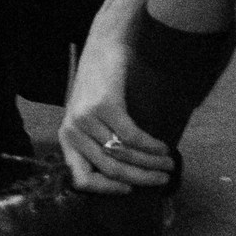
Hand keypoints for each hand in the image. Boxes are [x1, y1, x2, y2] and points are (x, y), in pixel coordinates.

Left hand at [58, 22, 172, 193]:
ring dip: (151, 162)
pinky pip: (132, 136)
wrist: (103, 45)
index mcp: (66, 139)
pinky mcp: (105, 106)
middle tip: (163, 180)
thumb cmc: (100, 84)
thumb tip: (130, 176)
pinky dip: (151, 146)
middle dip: (140, 178)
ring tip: (169, 163)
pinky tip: (163, 147)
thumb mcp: (91, 118)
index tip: (129, 190)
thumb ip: (99, 144)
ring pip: (124, 153)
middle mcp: (72, 131)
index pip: (81, 179)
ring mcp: (87, 118)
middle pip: (109, 168)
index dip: (107, 189)